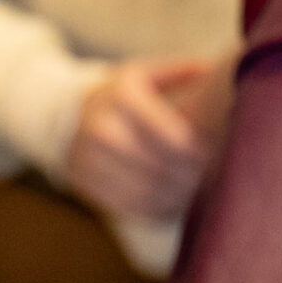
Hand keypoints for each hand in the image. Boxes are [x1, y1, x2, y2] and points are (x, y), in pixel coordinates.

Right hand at [64, 56, 216, 222]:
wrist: (67, 116)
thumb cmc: (120, 95)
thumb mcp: (144, 74)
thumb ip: (179, 73)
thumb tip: (215, 72)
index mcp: (122, 95)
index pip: (171, 135)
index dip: (197, 151)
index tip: (214, 155)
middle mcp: (101, 126)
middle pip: (158, 165)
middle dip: (189, 176)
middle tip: (211, 181)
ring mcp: (88, 158)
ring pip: (144, 190)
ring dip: (176, 197)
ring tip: (197, 196)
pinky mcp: (84, 182)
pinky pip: (126, 205)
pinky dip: (154, 210)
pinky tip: (174, 206)